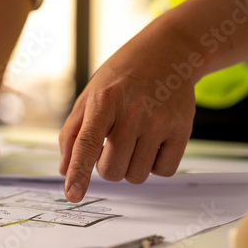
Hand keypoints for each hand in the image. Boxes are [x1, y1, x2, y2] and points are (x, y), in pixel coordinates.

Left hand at [59, 31, 196, 201]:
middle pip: (112, 170)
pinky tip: (153, 141)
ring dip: (130, 166)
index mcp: (104, 101)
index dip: (78, 172)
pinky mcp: (182, 129)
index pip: (86, 143)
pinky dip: (155, 164)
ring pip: (137, 175)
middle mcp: (133, 111)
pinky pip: (163, 171)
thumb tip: (64, 169)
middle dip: (107, 166)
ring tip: (133, 138)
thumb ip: (72, 133)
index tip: (72, 195)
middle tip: (113, 143)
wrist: (167, 52)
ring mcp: (160, 121)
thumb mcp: (89, 95)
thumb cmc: (122, 76)